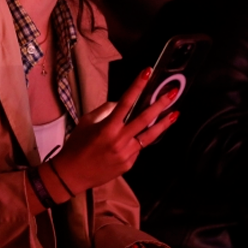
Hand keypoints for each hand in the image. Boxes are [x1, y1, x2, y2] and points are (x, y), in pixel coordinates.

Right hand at [50, 67, 178, 193]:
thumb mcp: (86, 122)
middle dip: (160, 104)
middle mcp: (120, 140)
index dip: (138, 86)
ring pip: (149, 136)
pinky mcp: (129, 164)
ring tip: (175, 113)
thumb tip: (120, 104)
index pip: (126, 102)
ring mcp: (127, 154)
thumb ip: (105, 111)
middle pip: (145, 119)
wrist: (72, 174)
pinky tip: (142, 135)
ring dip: (163, 124)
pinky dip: (141, 140)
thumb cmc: (76, 146)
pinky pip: (138, 148)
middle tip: (173, 93)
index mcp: (108, 127)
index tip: (147, 73)